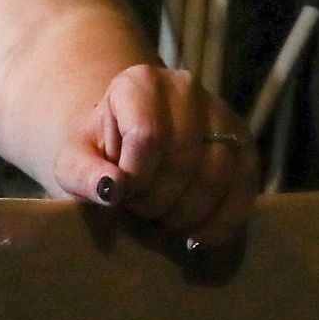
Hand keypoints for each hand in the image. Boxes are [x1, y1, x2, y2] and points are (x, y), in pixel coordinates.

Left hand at [54, 61, 258, 253]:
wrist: (124, 147)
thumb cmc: (97, 156)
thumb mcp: (73, 164)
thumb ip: (84, 175)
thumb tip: (112, 189)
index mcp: (140, 82)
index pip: (148, 138)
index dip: (135, 179)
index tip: (121, 193)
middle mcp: (186, 88)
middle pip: (183, 159)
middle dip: (158, 200)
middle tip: (140, 208)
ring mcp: (221, 115)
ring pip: (217, 175)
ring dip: (187, 213)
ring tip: (163, 218)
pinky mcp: (244, 145)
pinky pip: (245, 190)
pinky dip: (222, 223)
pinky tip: (198, 237)